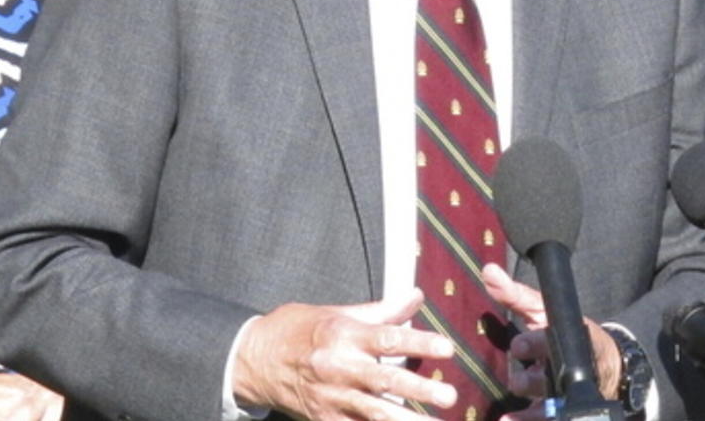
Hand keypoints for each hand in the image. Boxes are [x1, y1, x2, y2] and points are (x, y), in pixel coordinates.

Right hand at [232, 290, 457, 420]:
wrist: (253, 360)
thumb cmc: (299, 329)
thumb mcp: (337, 312)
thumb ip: (381, 310)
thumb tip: (416, 296)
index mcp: (343, 334)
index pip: (388, 338)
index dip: (419, 342)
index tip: (447, 348)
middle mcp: (339, 367)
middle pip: (386, 379)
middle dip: (419, 389)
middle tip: (450, 395)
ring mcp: (331, 398)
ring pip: (375, 413)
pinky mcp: (324, 419)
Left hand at [480, 264, 620, 412]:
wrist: (605, 364)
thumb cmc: (565, 330)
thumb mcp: (543, 309)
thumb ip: (514, 293)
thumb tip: (488, 272)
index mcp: (563, 339)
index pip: (548, 341)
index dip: (534, 344)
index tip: (518, 346)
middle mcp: (564, 368)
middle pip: (545, 377)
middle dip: (530, 378)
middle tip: (517, 378)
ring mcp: (562, 393)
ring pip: (545, 404)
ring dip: (528, 406)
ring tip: (510, 410)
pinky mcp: (558, 411)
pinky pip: (542, 419)